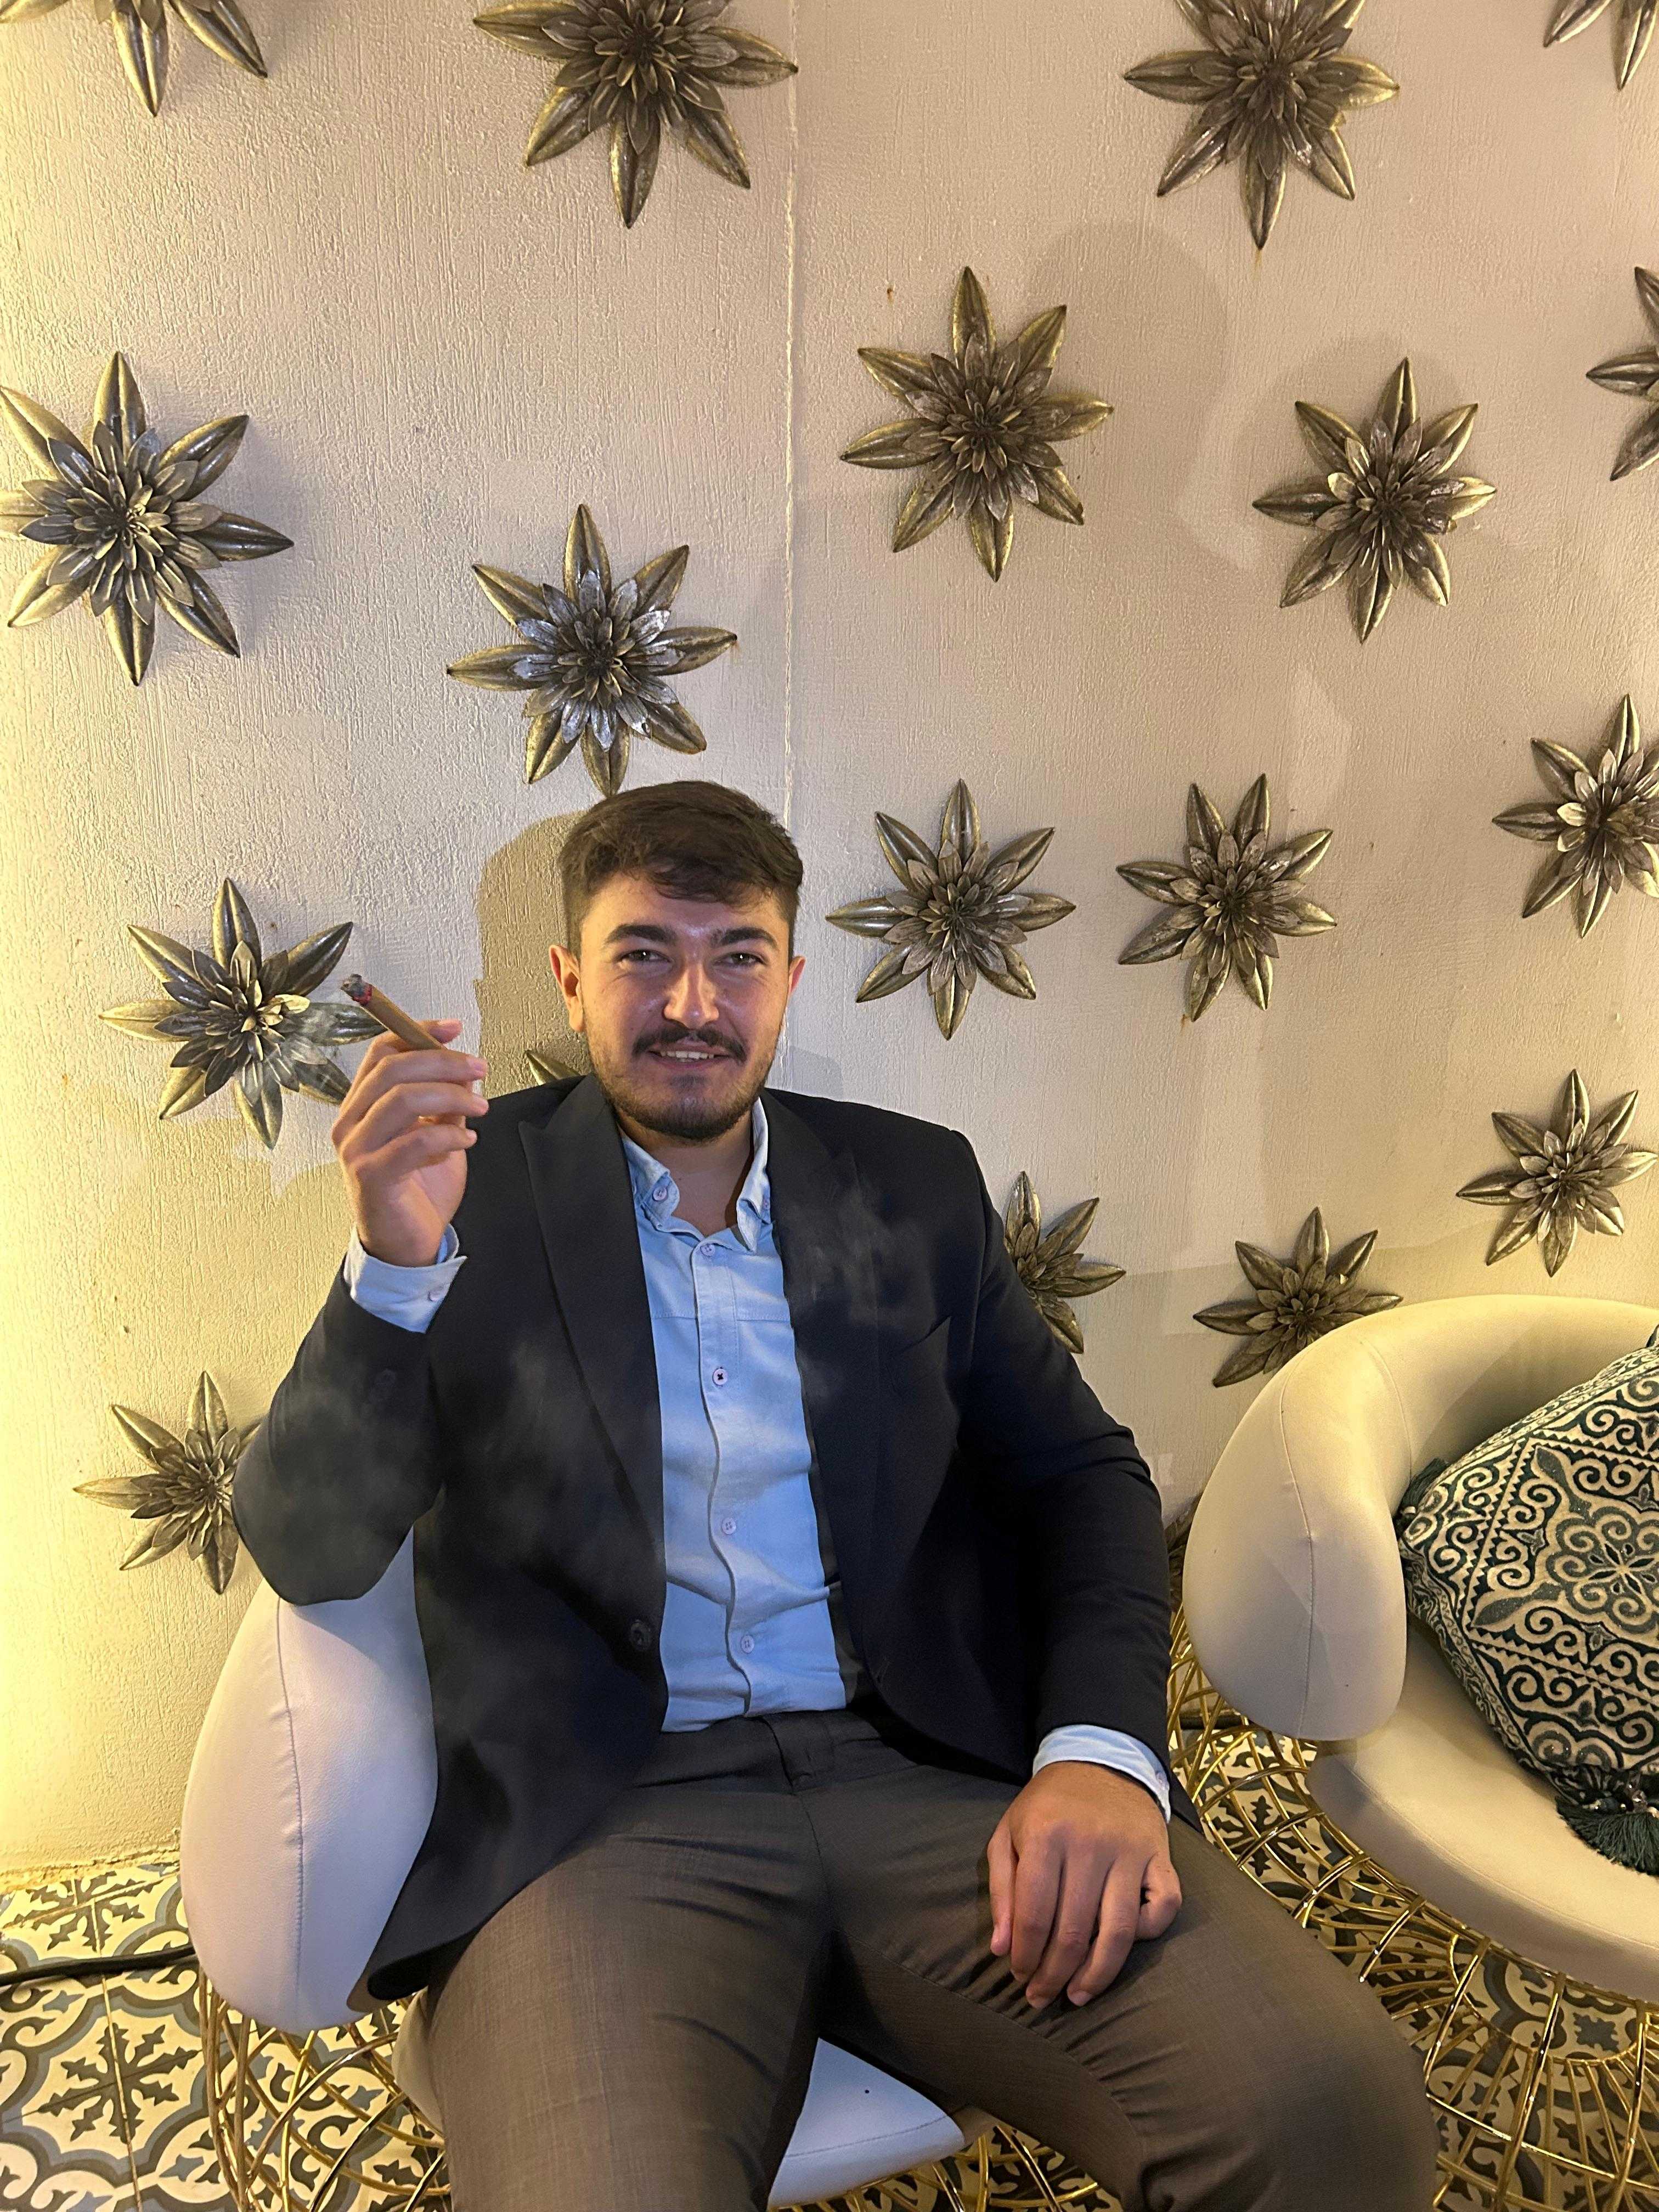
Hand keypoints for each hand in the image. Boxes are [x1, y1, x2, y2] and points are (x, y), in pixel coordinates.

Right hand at [331, 1017, 489, 1266]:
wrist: (406, 1245)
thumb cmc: (418, 1188)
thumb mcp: (437, 1133)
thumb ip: (444, 1103)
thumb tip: (464, 1070)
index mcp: (361, 1105)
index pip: (381, 1053)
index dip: (416, 1033)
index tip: (453, 1028)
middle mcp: (350, 1123)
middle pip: (392, 1069)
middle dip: (442, 1062)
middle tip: (479, 1068)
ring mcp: (356, 1149)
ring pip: (401, 1099)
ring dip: (450, 1096)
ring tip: (480, 1106)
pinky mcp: (371, 1176)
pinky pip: (413, 1141)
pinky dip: (447, 1135)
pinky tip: (467, 1141)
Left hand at [986, 1763, 1180, 2009]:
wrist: (1099, 1760)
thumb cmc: (1047, 1806)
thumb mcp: (1008, 1833)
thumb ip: (1001, 1889)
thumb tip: (1001, 1949)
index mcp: (1046, 1834)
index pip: (1034, 1915)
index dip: (1025, 1956)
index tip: (1018, 1976)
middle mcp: (1091, 1843)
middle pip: (1074, 1931)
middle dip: (1054, 1975)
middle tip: (1041, 1997)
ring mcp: (1131, 1851)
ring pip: (1119, 1932)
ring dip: (1097, 1975)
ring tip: (1077, 1996)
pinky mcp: (1162, 1855)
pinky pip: (1165, 1909)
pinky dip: (1147, 1935)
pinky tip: (1121, 1948)